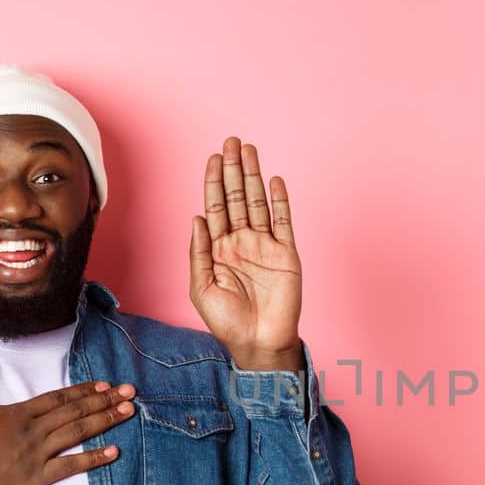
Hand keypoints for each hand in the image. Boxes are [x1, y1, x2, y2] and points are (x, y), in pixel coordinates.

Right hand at [0, 351, 136, 484]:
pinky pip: (70, 467)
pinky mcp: (36, 478)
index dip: (84, 391)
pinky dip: (93, 459)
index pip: (59, 398)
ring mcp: (37, 454)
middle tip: (130, 392)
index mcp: (20, 413)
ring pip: (77, 433)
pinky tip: (114, 452)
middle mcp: (34, 431)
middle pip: (75, 412)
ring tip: (129, 412)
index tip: (105, 385)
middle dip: (105, 401)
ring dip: (105, 421)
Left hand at [190, 136, 303, 371]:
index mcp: (219, 248)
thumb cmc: (227, 322)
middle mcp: (242, 242)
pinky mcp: (287, 254)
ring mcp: (265, 246)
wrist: (258, 343)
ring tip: (250, 150)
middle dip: (233, 169)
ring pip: (258, 202)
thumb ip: (199, 252)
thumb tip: (197, 217)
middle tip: (232, 141)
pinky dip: (280, 200)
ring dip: (253, 176)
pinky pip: (284, 221)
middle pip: (236, 197)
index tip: (213, 157)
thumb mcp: (201, 288)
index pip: (215, 206)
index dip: (213, 181)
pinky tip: (274, 181)